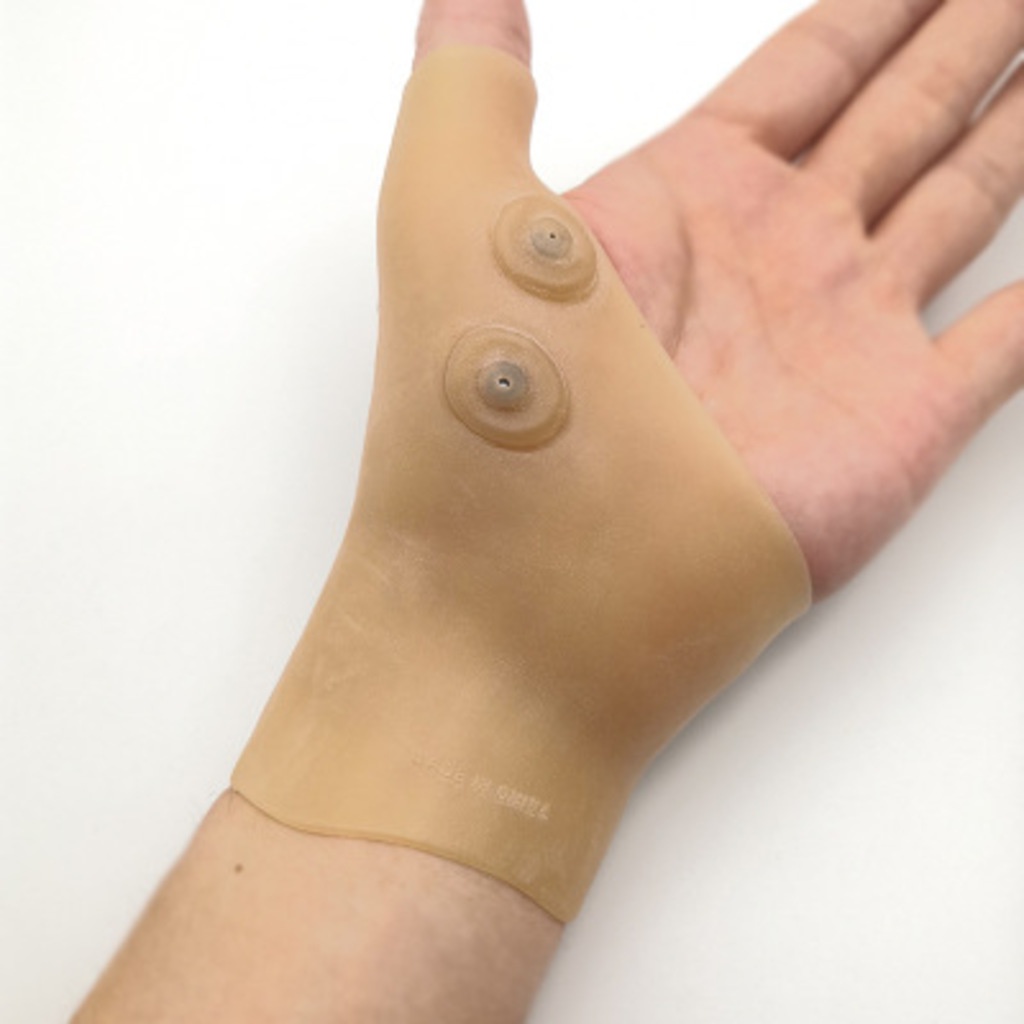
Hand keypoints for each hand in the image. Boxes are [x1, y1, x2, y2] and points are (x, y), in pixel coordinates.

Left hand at [419, 0, 1023, 596]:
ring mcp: (840, 341)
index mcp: (684, 195)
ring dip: (1018, 130)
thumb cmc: (488, 411)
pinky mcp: (896, 429)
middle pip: (900, 116)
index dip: (877, 6)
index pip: (808, 66)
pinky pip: (1002, 341)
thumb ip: (472, 82)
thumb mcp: (451, 211)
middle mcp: (770, 258)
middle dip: (968, 43)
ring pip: (964, 200)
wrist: (535, 591)